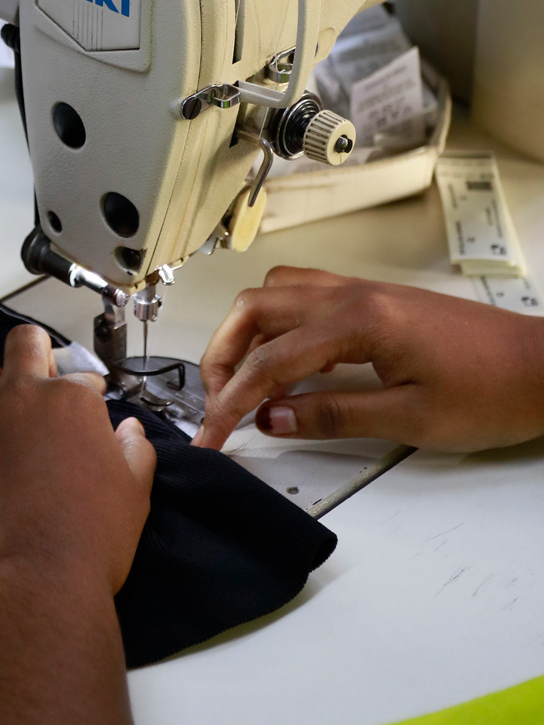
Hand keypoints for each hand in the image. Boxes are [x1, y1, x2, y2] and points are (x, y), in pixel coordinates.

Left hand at [0, 325, 154, 608]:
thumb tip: (128, 431)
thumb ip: (135, 450)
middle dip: (33, 352)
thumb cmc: (96, 537)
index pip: (82, 376)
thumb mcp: (136, 491)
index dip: (88, 395)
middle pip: (22, 342)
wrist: (37, 583)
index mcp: (72, 399)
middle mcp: (22, 397)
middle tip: (39, 385)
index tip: (88, 420)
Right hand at [195, 266, 543, 453]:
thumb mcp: (410, 419)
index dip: (232, 401)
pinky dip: (275, 323)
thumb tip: (273, 417)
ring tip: (240, 381)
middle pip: (256, 308)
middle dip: (222, 355)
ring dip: (245, 332)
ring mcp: (361, 290)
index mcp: (359, 321)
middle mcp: (353, 294)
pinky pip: (303, 295)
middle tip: (217, 404)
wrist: (542, 367)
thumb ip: (333, 415)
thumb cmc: (492, 389)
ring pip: (275, 293)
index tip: (213, 433)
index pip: (270, 360)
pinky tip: (283, 359)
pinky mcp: (373, 299)